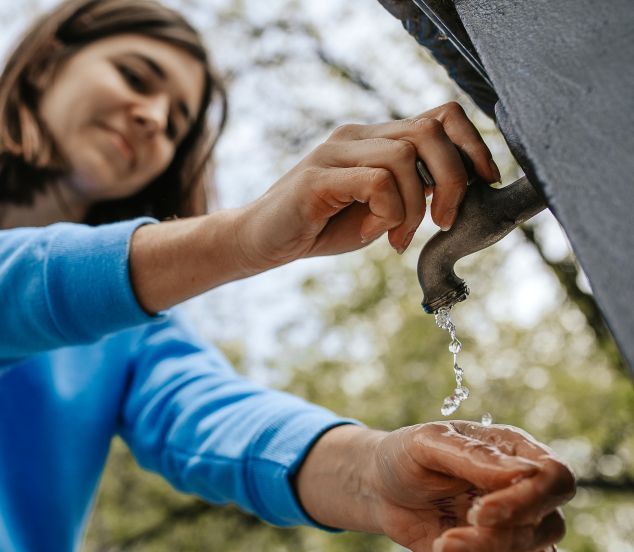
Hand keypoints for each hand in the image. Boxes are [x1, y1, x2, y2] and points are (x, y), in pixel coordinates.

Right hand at [233, 101, 500, 268]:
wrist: (260, 242)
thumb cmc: (319, 228)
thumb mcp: (378, 212)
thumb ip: (411, 195)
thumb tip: (455, 197)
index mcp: (375, 138)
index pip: (440, 117)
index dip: (472, 145)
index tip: (484, 183)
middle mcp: (356, 135)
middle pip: (430, 131)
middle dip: (453, 179)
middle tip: (442, 221)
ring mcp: (335, 151)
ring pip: (405, 157)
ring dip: (416, 206)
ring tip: (400, 238)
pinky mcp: (317, 176)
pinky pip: (377, 182)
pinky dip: (389, 213)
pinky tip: (375, 235)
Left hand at [369, 421, 574, 551]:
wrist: (382, 490)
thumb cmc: (407, 457)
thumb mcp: (428, 443)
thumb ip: (474, 455)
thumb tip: (528, 473)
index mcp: (518, 454)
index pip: (555, 480)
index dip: (527, 502)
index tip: (480, 513)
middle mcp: (529, 496)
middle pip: (546, 530)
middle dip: (492, 545)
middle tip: (443, 544)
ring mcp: (521, 533)